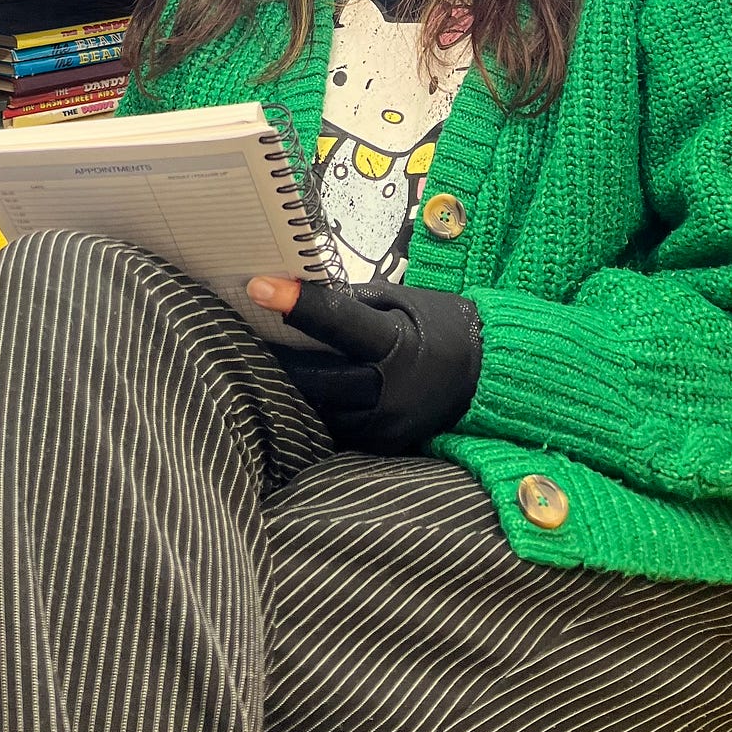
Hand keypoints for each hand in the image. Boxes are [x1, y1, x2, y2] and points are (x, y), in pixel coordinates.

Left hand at [249, 276, 480, 453]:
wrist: (483, 377)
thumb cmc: (436, 327)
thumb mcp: (401, 301)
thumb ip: (351, 301)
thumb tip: (298, 292)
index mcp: (395, 344)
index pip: (336, 322)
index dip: (295, 304)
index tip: (257, 285)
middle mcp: (387, 390)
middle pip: (313, 375)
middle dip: (278, 353)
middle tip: (248, 330)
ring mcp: (382, 425)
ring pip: (317, 405)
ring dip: (292, 383)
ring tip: (268, 357)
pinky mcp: (378, 446)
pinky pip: (333, 424)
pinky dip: (316, 404)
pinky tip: (302, 386)